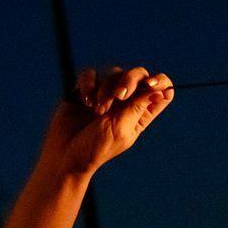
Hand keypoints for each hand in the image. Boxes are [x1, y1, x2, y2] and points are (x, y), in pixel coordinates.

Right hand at [44, 66, 175, 173]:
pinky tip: (85, 102)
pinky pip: (91, 74)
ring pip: (114, 73)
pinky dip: (89, 84)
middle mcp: (127, 101)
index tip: (152, 84)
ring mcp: (106, 93)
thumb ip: (138, 106)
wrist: (66, 154)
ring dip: (106, 90)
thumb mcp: (121, 128)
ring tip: (97, 111)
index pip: (161, 91)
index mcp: (142, 113)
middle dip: (130, 80)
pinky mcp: (86, 89)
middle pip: (139, 75)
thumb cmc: (97, 147)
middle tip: (120, 96)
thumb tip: (159, 90)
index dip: (161, 82)